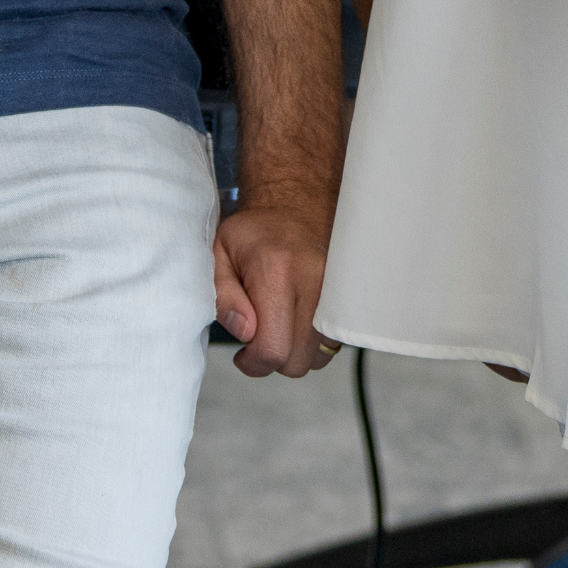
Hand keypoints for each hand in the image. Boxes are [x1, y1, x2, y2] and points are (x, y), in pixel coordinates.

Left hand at [213, 190, 337, 378]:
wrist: (297, 205)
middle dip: (271, 359)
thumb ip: (224, 296)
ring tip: (276, 325)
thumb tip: (245, 333)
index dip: (253, 363)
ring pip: (317, 358)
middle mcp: (314, 285)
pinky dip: (311, 343)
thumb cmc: (254, 232)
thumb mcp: (219, 254)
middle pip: (296, 362)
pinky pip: (332, 345)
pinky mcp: (348, 301)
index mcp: (277, 273)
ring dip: (293, 352)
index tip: (242, 352)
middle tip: (256, 336)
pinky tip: (295, 321)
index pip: (272, 348)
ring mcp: (337, 294)